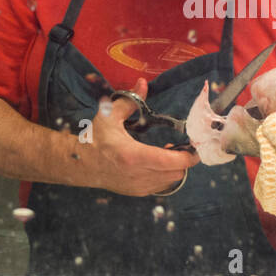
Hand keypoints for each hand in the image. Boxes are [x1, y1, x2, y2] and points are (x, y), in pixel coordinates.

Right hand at [84, 79, 198, 196]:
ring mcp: (137, 186)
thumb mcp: (109, 116)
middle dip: (184, 160)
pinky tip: (159, 162)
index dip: (188, 157)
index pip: (171, 161)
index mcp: (132, 156)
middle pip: (176, 172)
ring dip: (175, 168)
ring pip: (170, 181)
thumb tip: (142, 83)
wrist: (79, 165)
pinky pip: (161, 186)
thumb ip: (128, 101)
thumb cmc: (94, 140)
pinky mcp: (136, 192)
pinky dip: (166, 175)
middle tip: (184, 146)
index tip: (195, 147)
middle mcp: (137, 175)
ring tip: (170, 152)